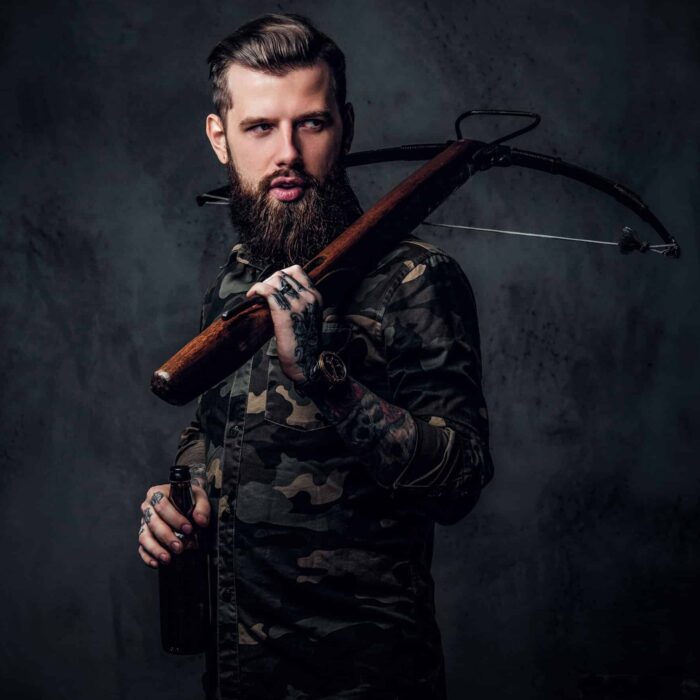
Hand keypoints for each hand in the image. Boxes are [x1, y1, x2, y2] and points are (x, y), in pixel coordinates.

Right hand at [137, 482, 209, 568]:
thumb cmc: (190, 498)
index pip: (162, 506)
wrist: (186, 500)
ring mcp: (144, 522)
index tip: (188, 528)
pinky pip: (142, 547)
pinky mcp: (145, 535)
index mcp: (157, 493)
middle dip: (166, 536)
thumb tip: (201, 520)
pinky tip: (157, 563)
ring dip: (156, 549)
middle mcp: (147, 507)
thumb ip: (202, 507)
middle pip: (153, 523)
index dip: (174, 518)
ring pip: (144, 537)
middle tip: (180, 547)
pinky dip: (147, 556)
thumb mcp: (199, 496)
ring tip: (167, 558)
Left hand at [246, 264, 322, 382]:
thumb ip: (298, 303)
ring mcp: (297, 303)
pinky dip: (257, 289)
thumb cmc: (302, 343)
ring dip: (262, 284)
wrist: (305, 362)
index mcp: (316, 297)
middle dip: (269, 280)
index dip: (280, 275)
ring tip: (257, 296)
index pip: (297, 271)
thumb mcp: (305, 317)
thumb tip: (277, 294)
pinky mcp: (284, 311)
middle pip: (283, 274)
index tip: (272, 285)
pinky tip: (252, 296)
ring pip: (275, 280)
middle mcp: (309, 296)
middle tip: (261, 293)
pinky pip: (267, 290)